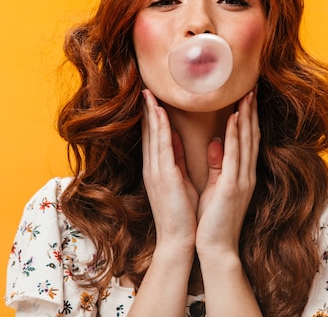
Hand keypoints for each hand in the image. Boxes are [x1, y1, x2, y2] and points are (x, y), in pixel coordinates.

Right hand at [141, 89, 198, 251]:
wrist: (179, 240)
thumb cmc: (183, 213)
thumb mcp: (179, 179)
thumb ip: (175, 158)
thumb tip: (174, 136)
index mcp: (157, 169)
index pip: (153, 136)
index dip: (151, 115)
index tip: (151, 96)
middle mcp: (152, 167)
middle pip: (147, 132)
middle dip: (146, 109)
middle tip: (145, 87)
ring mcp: (155, 172)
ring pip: (151, 135)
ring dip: (150, 112)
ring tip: (149, 92)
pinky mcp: (163, 177)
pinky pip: (160, 147)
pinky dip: (159, 128)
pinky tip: (158, 112)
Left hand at [196, 89, 259, 257]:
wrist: (216, 247)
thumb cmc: (213, 220)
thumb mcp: (216, 187)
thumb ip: (218, 165)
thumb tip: (216, 142)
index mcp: (241, 174)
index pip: (246, 140)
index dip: (247, 117)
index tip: (245, 97)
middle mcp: (245, 174)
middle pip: (250, 135)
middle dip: (251, 110)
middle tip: (251, 86)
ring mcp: (242, 179)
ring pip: (246, 140)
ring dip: (246, 116)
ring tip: (246, 94)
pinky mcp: (233, 185)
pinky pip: (235, 155)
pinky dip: (236, 135)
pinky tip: (235, 118)